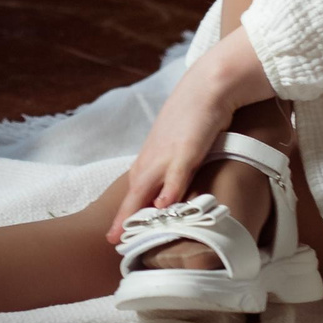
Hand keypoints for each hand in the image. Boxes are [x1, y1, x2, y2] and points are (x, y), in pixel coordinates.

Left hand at [107, 32, 272, 244]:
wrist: (211, 82)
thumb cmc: (198, 110)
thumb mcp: (181, 138)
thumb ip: (175, 160)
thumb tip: (176, 181)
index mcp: (153, 153)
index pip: (134, 185)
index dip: (125, 208)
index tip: (116, 229)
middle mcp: (155, 154)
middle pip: (134, 191)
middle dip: (123, 217)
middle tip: (112, 240)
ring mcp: (169, 151)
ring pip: (147, 186)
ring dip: (136, 209)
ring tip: (127, 232)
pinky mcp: (188, 147)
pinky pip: (176, 172)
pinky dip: (169, 190)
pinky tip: (162, 206)